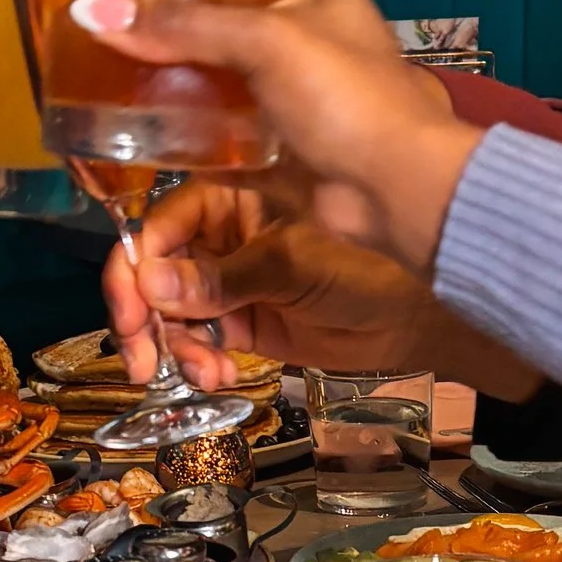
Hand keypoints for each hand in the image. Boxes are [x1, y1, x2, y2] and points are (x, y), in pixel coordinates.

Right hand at [75, 0, 478, 280]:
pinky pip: (223, 131)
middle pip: (222, 25)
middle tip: (105, 27)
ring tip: (108, 73)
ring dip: (174, 83)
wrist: (392, 189)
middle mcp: (307, 33)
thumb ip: (178, 27)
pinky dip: (188, 131)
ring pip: (220, 80)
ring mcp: (294, 93)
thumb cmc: (343, 94)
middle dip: (170, 32)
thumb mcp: (261, 40)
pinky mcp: (280, 145)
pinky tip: (138, 125)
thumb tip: (90, 11)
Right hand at [98, 178, 530, 395]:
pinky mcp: (249, 320)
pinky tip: (217, 373)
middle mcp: (228, 230)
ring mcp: (237, 277)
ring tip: (201, 369)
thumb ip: (225, 273)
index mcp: (234, 188)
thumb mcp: (295, 253)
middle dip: (143, 314)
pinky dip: (200, 359)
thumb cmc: (374, 251)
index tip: (137, 301)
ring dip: (174, 344)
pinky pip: (202, 339)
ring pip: (173, 310)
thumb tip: (154, 287)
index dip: (141, 263)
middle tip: (141, 352)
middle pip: (156, 269)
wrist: (425, 310)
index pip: (162, 222)